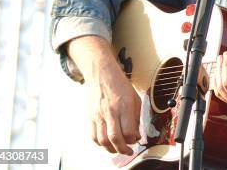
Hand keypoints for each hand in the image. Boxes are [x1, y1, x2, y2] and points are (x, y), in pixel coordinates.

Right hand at [67, 36, 140, 154]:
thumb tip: (136, 135)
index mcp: (124, 106)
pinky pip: (94, 136)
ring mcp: (99, 115)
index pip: (128, 131)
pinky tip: (107, 142)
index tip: (136, 140)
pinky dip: (101, 143)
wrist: (103, 75)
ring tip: (117, 149)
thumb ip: (136, 118)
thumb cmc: (120, 86)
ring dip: (111, 149)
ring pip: (102, 140)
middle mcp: (111, 111)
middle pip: (115, 138)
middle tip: (128, 151)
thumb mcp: (135, 99)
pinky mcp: (91, 116)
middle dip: (122, 149)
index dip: (133, 139)